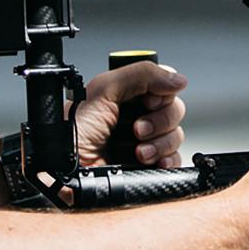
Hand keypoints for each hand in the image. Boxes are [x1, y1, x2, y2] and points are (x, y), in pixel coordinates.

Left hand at [72, 60, 187, 168]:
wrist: (69, 174)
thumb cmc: (75, 134)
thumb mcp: (103, 90)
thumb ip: (141, 75)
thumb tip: (179, 79)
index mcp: (126, 96)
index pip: (162, 86)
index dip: (161, 94)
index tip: (147, 103)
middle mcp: (136, 117)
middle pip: (174, 110)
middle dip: (159, 121)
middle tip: (137, 129)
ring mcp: (145, 143)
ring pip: (176, 135)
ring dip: (160, 143)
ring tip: (138, 152)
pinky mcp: (150, 166)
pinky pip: (176, 160)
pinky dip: (168, 160)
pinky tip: (151, 162)